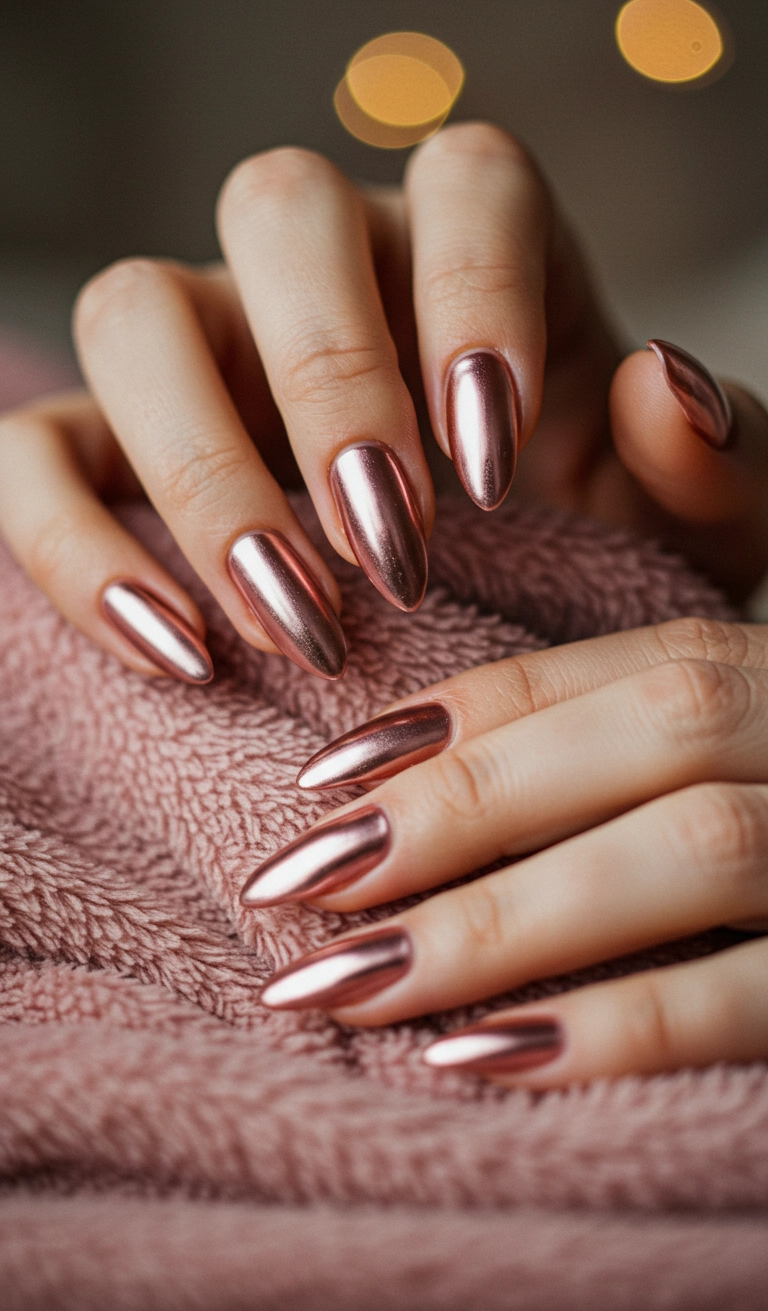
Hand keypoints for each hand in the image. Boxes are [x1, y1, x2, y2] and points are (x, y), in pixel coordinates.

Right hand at [1, 124, 766, 683]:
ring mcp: (205, 345)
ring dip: (201, 469)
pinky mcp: (112, 446)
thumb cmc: (606, 557)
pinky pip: (35, 454)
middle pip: (278, 208)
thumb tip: (659, 384)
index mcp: (481, 245)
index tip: (494, 463)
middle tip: (390, 551)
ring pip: (133, 313)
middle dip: (328, 381)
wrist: (506, 635)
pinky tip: (176, 651)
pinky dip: (77, 548)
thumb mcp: (697, 529)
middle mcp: (330, 267)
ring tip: (292, 620)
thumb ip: (719, 460)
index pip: (468, 179)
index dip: (475, 296)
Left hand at [245, 617, 767, 1085]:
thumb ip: (681, 666)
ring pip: (705, 848)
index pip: (630, 660)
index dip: (474, 711)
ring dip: (506, 917)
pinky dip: (624, 1025)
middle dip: (466, 802)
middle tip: (297, 882)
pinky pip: (763, 1000)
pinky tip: (481, 1061)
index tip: (327, 774)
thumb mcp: (756, 730)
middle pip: (665, 726)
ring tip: (345, 981)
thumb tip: (630, 414)